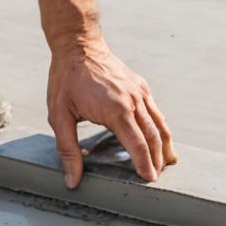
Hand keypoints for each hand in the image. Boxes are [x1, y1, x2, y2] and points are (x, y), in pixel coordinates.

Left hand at [47, 37, 176, 190]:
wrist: (79, 45)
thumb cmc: (66, 80)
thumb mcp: (58, 116)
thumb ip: (67, 150)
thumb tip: (72, 180)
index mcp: (116, 110)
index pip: (138, 144)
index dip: (145, 164)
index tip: (149, 179)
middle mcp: (133, 101)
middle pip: (154, 137)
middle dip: (158, 160)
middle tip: (157, 178)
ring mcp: (140, 92)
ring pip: (160, 124)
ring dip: (165, 146)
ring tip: (167, 163)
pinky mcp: (141, 86)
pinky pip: (156, 112)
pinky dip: (161, 128)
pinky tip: (160, 139)